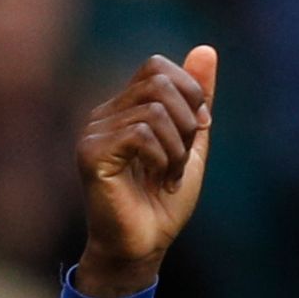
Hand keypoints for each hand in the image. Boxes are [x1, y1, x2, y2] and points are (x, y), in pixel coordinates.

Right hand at [74, 46, 215, 297]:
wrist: (143, 248)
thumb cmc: (163, 204)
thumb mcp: (190, 144)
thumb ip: (197, 101)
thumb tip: (207, 49)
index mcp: (123, 109)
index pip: (157, 67)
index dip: (188, 93)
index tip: (195, 133)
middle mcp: (103, 114)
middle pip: (158, 82)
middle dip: (186, 121)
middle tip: (181, 160)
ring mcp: (93, 132)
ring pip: (155, 110)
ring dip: (176, 149)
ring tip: (168, 176)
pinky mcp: (91, 153)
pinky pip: (141, 133)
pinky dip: (162, 158)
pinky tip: (157, 180)